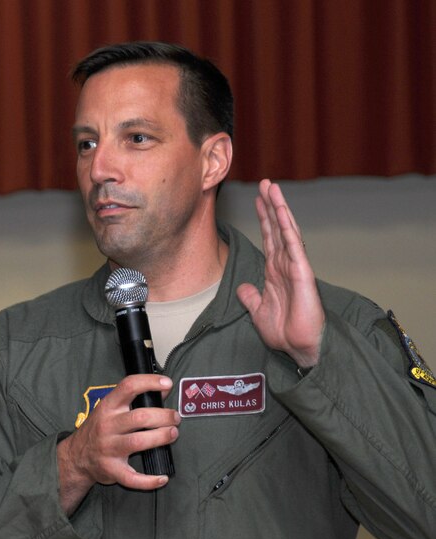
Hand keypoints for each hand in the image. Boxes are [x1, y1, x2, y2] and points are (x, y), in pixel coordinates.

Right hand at [56, 374, 178, 514]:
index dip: (149, 382)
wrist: (76, 456)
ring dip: (161, 437)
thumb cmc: (99, 429)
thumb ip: (133, 400)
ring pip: (139, 442)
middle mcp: (107, 426)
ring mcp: (108, 448)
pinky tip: (162, 477)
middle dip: (164, 416)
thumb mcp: (109, 409)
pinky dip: (150, 480)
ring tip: (172, 434)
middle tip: (174, 418)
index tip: (166, 383)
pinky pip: (132, 478)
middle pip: (140, 417)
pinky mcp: (112, 470)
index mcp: (108, 407)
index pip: (128, 387)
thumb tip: (163, 390)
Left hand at [236, 179, 324, 367]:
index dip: (263, 218)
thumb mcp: (258, 312)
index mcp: (274, 272)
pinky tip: (282, 213)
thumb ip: (250, 297)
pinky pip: (293, 247)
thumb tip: (243, 286)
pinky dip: (288, 229)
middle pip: (277, 228)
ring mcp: (295, 267)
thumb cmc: (284, 332)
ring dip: (279, 209)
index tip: (256, 199)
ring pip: (286, 231)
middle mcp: (285, 265)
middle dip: (270, 206)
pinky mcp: (302, 274)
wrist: (299, 348)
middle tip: (265, 183)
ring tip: (272, 188)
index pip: (268, 238)